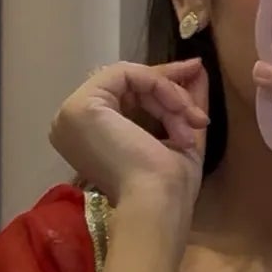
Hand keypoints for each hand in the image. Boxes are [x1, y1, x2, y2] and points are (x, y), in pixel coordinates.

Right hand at [49, 59, 208, 213]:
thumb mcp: (180, 133)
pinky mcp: (81, 105)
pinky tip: (177, 110)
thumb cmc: (168, 186)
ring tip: (192, 122)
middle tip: (198, 112)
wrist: (157, 205)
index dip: (162, 87)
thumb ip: (183, 101)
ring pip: (130, 80)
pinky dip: (158, 85)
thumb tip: (196, 66)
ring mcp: (72, 114)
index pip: (124, 95)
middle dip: (171, 91)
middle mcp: (72, 123)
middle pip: (127, 86)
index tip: (196, 77)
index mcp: (89, 137)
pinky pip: (126, 74)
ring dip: (170, 95)